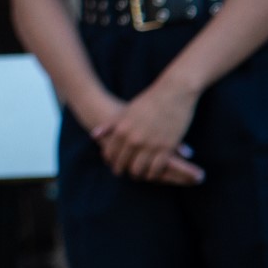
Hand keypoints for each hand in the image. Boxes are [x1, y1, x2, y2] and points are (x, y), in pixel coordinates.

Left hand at [89, 81, 205, 185]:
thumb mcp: (125, 112)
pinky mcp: (167, 147)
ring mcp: (150, 144)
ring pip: (139, 169)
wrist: (174, 92)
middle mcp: (133, 139)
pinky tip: (153, 173)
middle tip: (127, 173)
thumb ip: (109, 126)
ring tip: (140, 175)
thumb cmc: (149, 101)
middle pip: (123, 164)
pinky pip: (157, 168)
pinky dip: (154, 174)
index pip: (110, 154)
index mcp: (121, 130)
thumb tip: (93, 136)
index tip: (115, 165)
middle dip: (123, 170)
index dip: (112, 162)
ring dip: (139, 175)